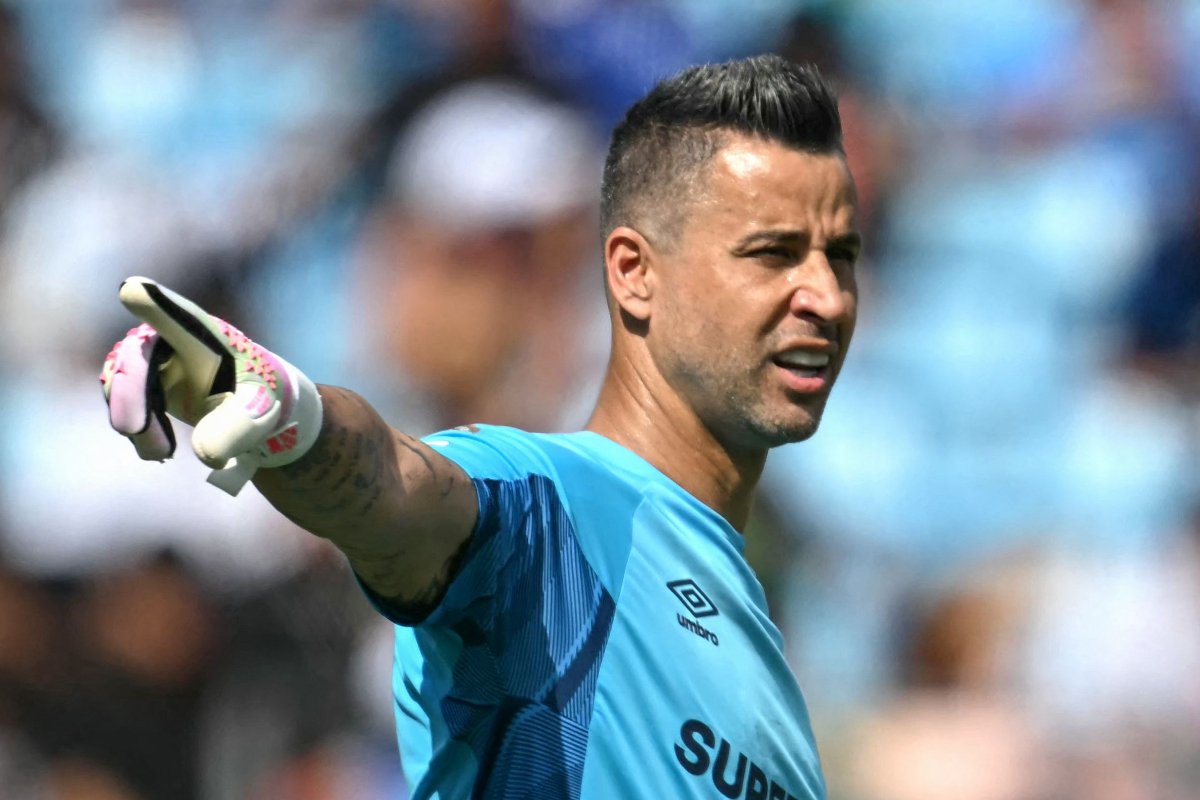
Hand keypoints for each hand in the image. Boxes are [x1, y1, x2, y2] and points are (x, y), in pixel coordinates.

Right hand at [100, 277, 322, 494]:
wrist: (251, 407)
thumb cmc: (260, 397)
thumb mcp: (259, 412)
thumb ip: (238, 428)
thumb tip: (205, 453)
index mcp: (210, 336)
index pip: (183, 317)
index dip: (158, 304)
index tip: (133, 289)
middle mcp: (175, 338)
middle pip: (135, 354)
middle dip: (129, 392)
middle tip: (132, 431)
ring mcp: (154, 357)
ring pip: (120, 379)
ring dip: (130, 417)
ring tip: (162, 452)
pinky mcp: (142, 380)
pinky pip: (121, 400)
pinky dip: (135, 428)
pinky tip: (159, 450)